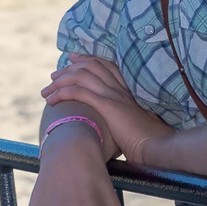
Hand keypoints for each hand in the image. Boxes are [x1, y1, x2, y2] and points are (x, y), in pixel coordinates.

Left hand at [42, 57, 172, 164]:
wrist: (159, 147)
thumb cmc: (151, 144)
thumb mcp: (137, 128)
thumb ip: (127, 123)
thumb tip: (119, 131)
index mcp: (128, 92)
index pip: (106, 67)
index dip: (89, 60)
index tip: (74, 58)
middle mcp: (121, 89)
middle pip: (91, 66)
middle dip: (70, 67)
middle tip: (54, 73)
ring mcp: (114, 96)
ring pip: (82, 76)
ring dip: (60, 81)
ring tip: (47, 90)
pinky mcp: (108, 106)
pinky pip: (79, 92)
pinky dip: (62, 93)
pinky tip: (52, 100)